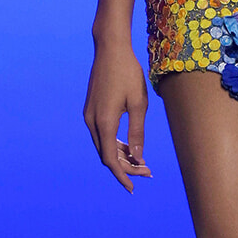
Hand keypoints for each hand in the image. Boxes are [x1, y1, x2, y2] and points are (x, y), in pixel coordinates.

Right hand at [83, 42, 152, 191]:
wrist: (110, 49)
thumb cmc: (128, 73)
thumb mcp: (139, 104)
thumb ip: (137, 132)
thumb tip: (138, 158)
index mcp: (104, 122)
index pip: (110, 160)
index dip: (122, 175)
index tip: (133, 188)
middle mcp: (92, 122)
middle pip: (106, 155)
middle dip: (126, 167)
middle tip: (147, 172)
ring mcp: (89, 115)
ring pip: (103, 146)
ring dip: (120, 156)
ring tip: (141, 162)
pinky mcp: (91, 110)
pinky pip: (102, 135)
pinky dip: (114, 144)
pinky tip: (129, 147)